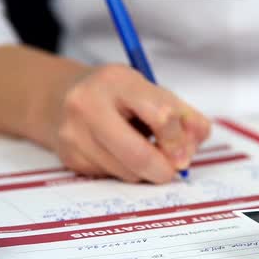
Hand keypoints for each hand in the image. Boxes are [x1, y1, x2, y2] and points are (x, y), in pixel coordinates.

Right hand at [45, 64, 210, 183]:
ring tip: (139, 148)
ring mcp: (74, 135)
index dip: (180, 140)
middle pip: (139, 156)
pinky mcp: (70, 159)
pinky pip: (112, 177)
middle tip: (173, 169)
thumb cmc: (116, 95)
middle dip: (164, 169)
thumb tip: (200, 137)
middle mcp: (88, 106)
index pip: (161, 115)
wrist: (58, 98)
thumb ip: (183, 113)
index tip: (185, 151)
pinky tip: (118, 152)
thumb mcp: (150, 91)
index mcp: (116, 81)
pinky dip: (125, 170)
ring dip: (144, 170)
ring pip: (127, 173)